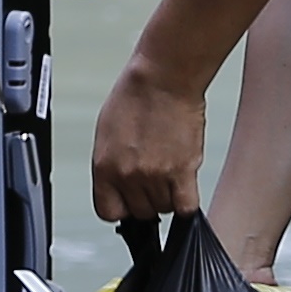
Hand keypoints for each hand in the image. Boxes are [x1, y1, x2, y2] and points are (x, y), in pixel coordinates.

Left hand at [90, 59, 207, 223]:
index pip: (108, 211)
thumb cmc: (136, 97)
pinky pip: (185, 207)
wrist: (163, 79)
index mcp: (104, 166)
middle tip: (152, 179)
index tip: (128, 202)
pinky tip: (183, 187)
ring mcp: (156, 175)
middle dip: (147, 199)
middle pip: (140, 212)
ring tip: (168, 173)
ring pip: (164, 209)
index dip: (121, 207)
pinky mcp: (183, 171)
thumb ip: (111, 165)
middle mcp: (128, 174)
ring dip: (168, 197)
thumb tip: (119, 185)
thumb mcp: (106, 134)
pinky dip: (186, 203)